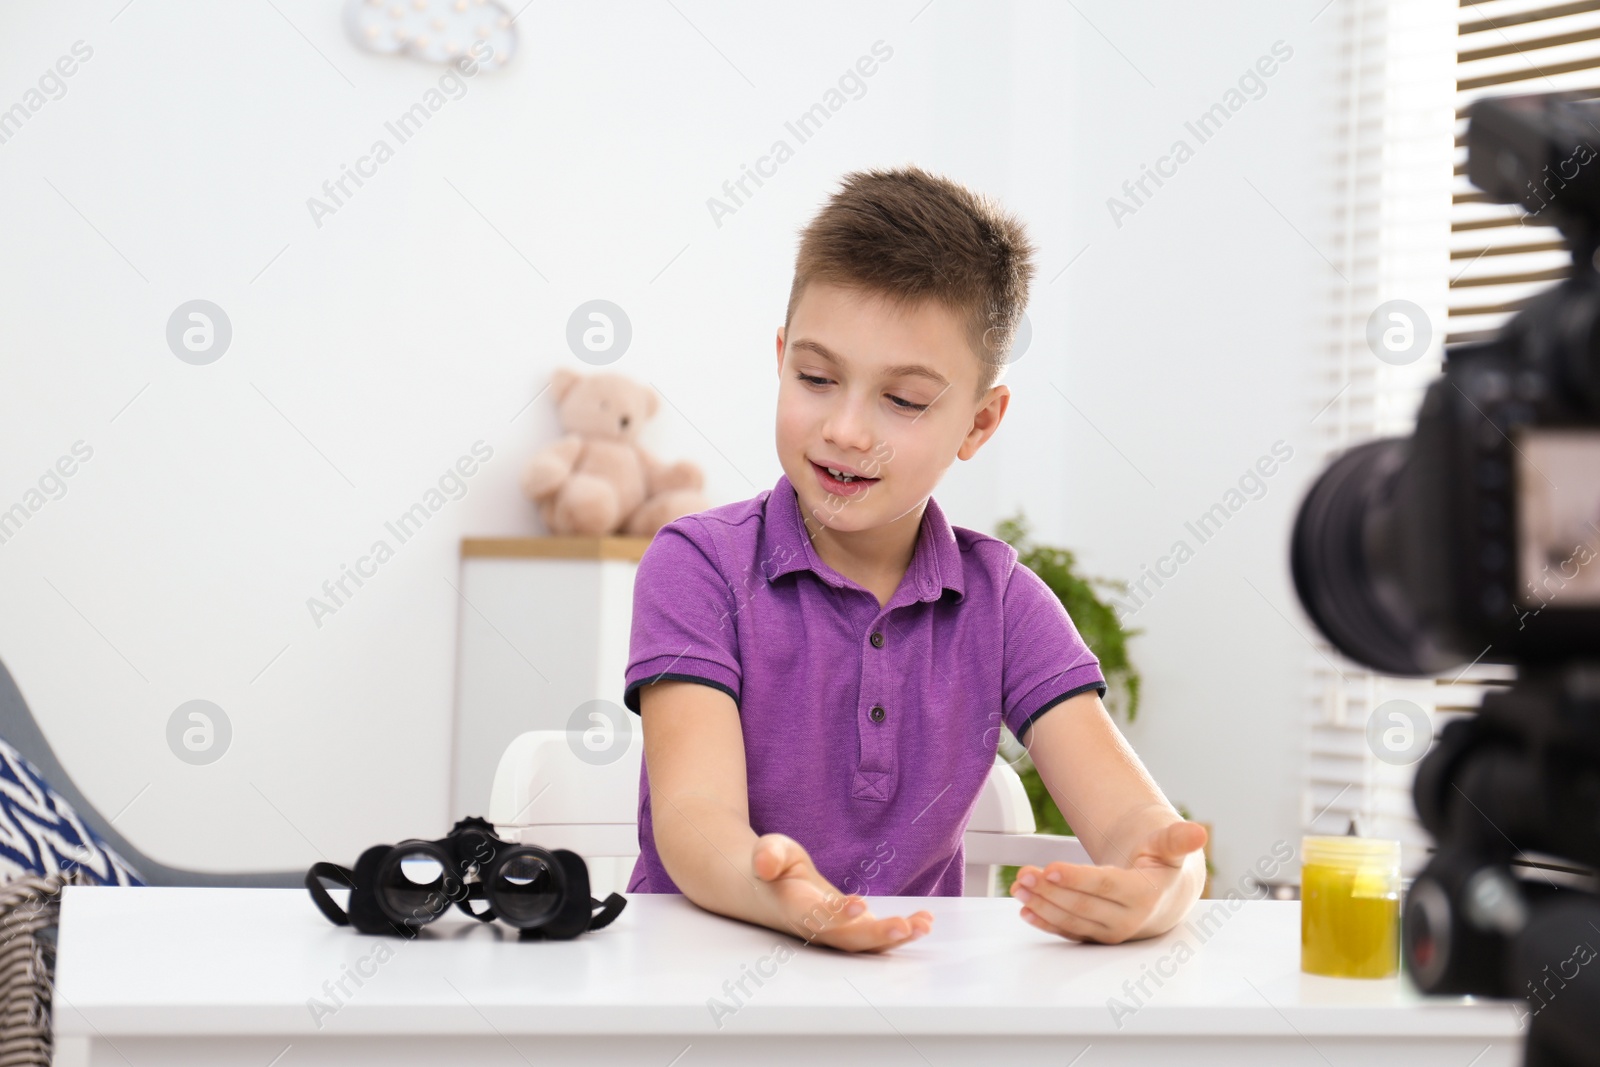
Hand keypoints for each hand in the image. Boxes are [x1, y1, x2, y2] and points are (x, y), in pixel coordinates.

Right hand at [751, 833, 932, 952]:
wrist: (772, 890)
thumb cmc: (774, 867)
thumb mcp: (768, 850)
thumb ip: (768, 855)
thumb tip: (764, 863)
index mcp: (794, 907)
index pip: (814, 916)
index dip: (835, 914)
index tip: (860, 904)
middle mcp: (817, 928)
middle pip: (847, 940)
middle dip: (876, 936)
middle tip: (903, 927)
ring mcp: (837, 932)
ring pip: (867, 944)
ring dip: (896, 938)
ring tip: (923, 926)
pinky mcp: (854, 929)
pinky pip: (878, 937)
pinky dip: (903, 931)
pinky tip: (925, 921)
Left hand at [1009, 820, 1207, 943]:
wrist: (1167, 893)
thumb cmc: (1164, 865)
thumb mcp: (1171, 848)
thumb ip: (1178, 840)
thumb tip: (1198, 832)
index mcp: (1146, 895)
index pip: (1106, 886)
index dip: (1077, 878)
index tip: (1051, 867)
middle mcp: (1128, 919)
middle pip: (1083, 905)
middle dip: (1050, 890)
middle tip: (1025, 874)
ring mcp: (1111, 932)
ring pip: (1072, 920)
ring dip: (1042, 905)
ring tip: (1019, 887)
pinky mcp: (1097, 936)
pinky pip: (1069, 932)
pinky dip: (1046, 922)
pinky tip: (1026, 911)